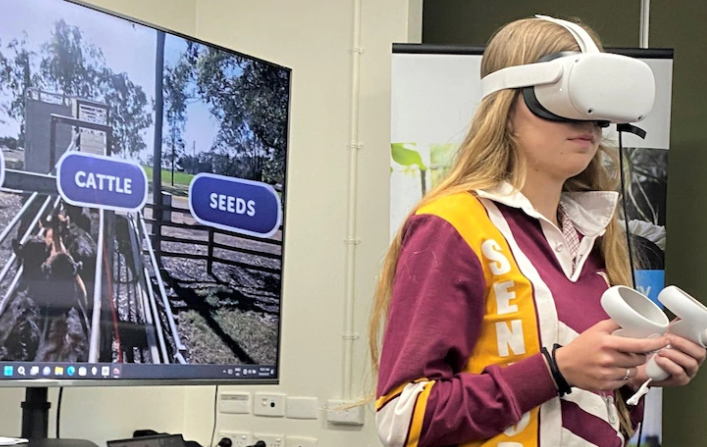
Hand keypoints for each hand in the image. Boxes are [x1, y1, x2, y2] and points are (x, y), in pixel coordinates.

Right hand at [554, 319, 668, 391]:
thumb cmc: (580, 347)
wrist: (564, 366)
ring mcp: (607, 374)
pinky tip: (612, 371)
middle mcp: (609, 360)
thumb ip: (614, 324)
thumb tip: (631, 318)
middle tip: (631, 352)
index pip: (638, 345)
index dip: (655, 344)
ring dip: (630, 367)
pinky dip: (622, 376)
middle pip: (638, 360)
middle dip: (639, 356)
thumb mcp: (595, 330)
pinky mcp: (606, 385)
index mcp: (607, 344)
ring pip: (633, 371)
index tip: (664, 341)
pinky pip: (624, 381)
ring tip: (619, 362)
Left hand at [628, 330, 706, 389]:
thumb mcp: (663, 336)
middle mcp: (694, 360)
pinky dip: (668, 364)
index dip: (701, 336)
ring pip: (690, 363)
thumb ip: (672, 326)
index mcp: (692, 348)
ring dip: (674, 354)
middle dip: (683, 344)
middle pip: (700, 353)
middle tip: (668, 338)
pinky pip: (679, 373)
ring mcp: (688, 371)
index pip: (702, 342)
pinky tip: (659, 360)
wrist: (641, 367)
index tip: (691, 330)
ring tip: (660, 350)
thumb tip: (676, 313)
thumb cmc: (654, 350)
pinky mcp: (680, 380)